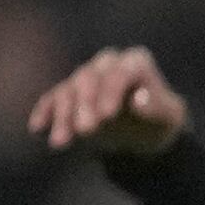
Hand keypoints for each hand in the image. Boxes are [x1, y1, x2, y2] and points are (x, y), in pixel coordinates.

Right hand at [25, 47, 191, 157]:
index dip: (112, 92)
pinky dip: (44, 112)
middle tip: (86, 130)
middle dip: (85, 104)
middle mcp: (107, 64)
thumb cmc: (159, 120)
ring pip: (68, 90)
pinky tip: (37, 128)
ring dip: (63, 115)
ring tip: (60, 143)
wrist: (144, 132)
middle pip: (89, 78)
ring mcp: (86, 77)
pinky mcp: (69, 93)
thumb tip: (138, 100)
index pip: (120, 72)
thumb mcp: (167, 117)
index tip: (107, 116)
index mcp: (135, 62)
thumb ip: (155, 107)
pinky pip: (52, 99)